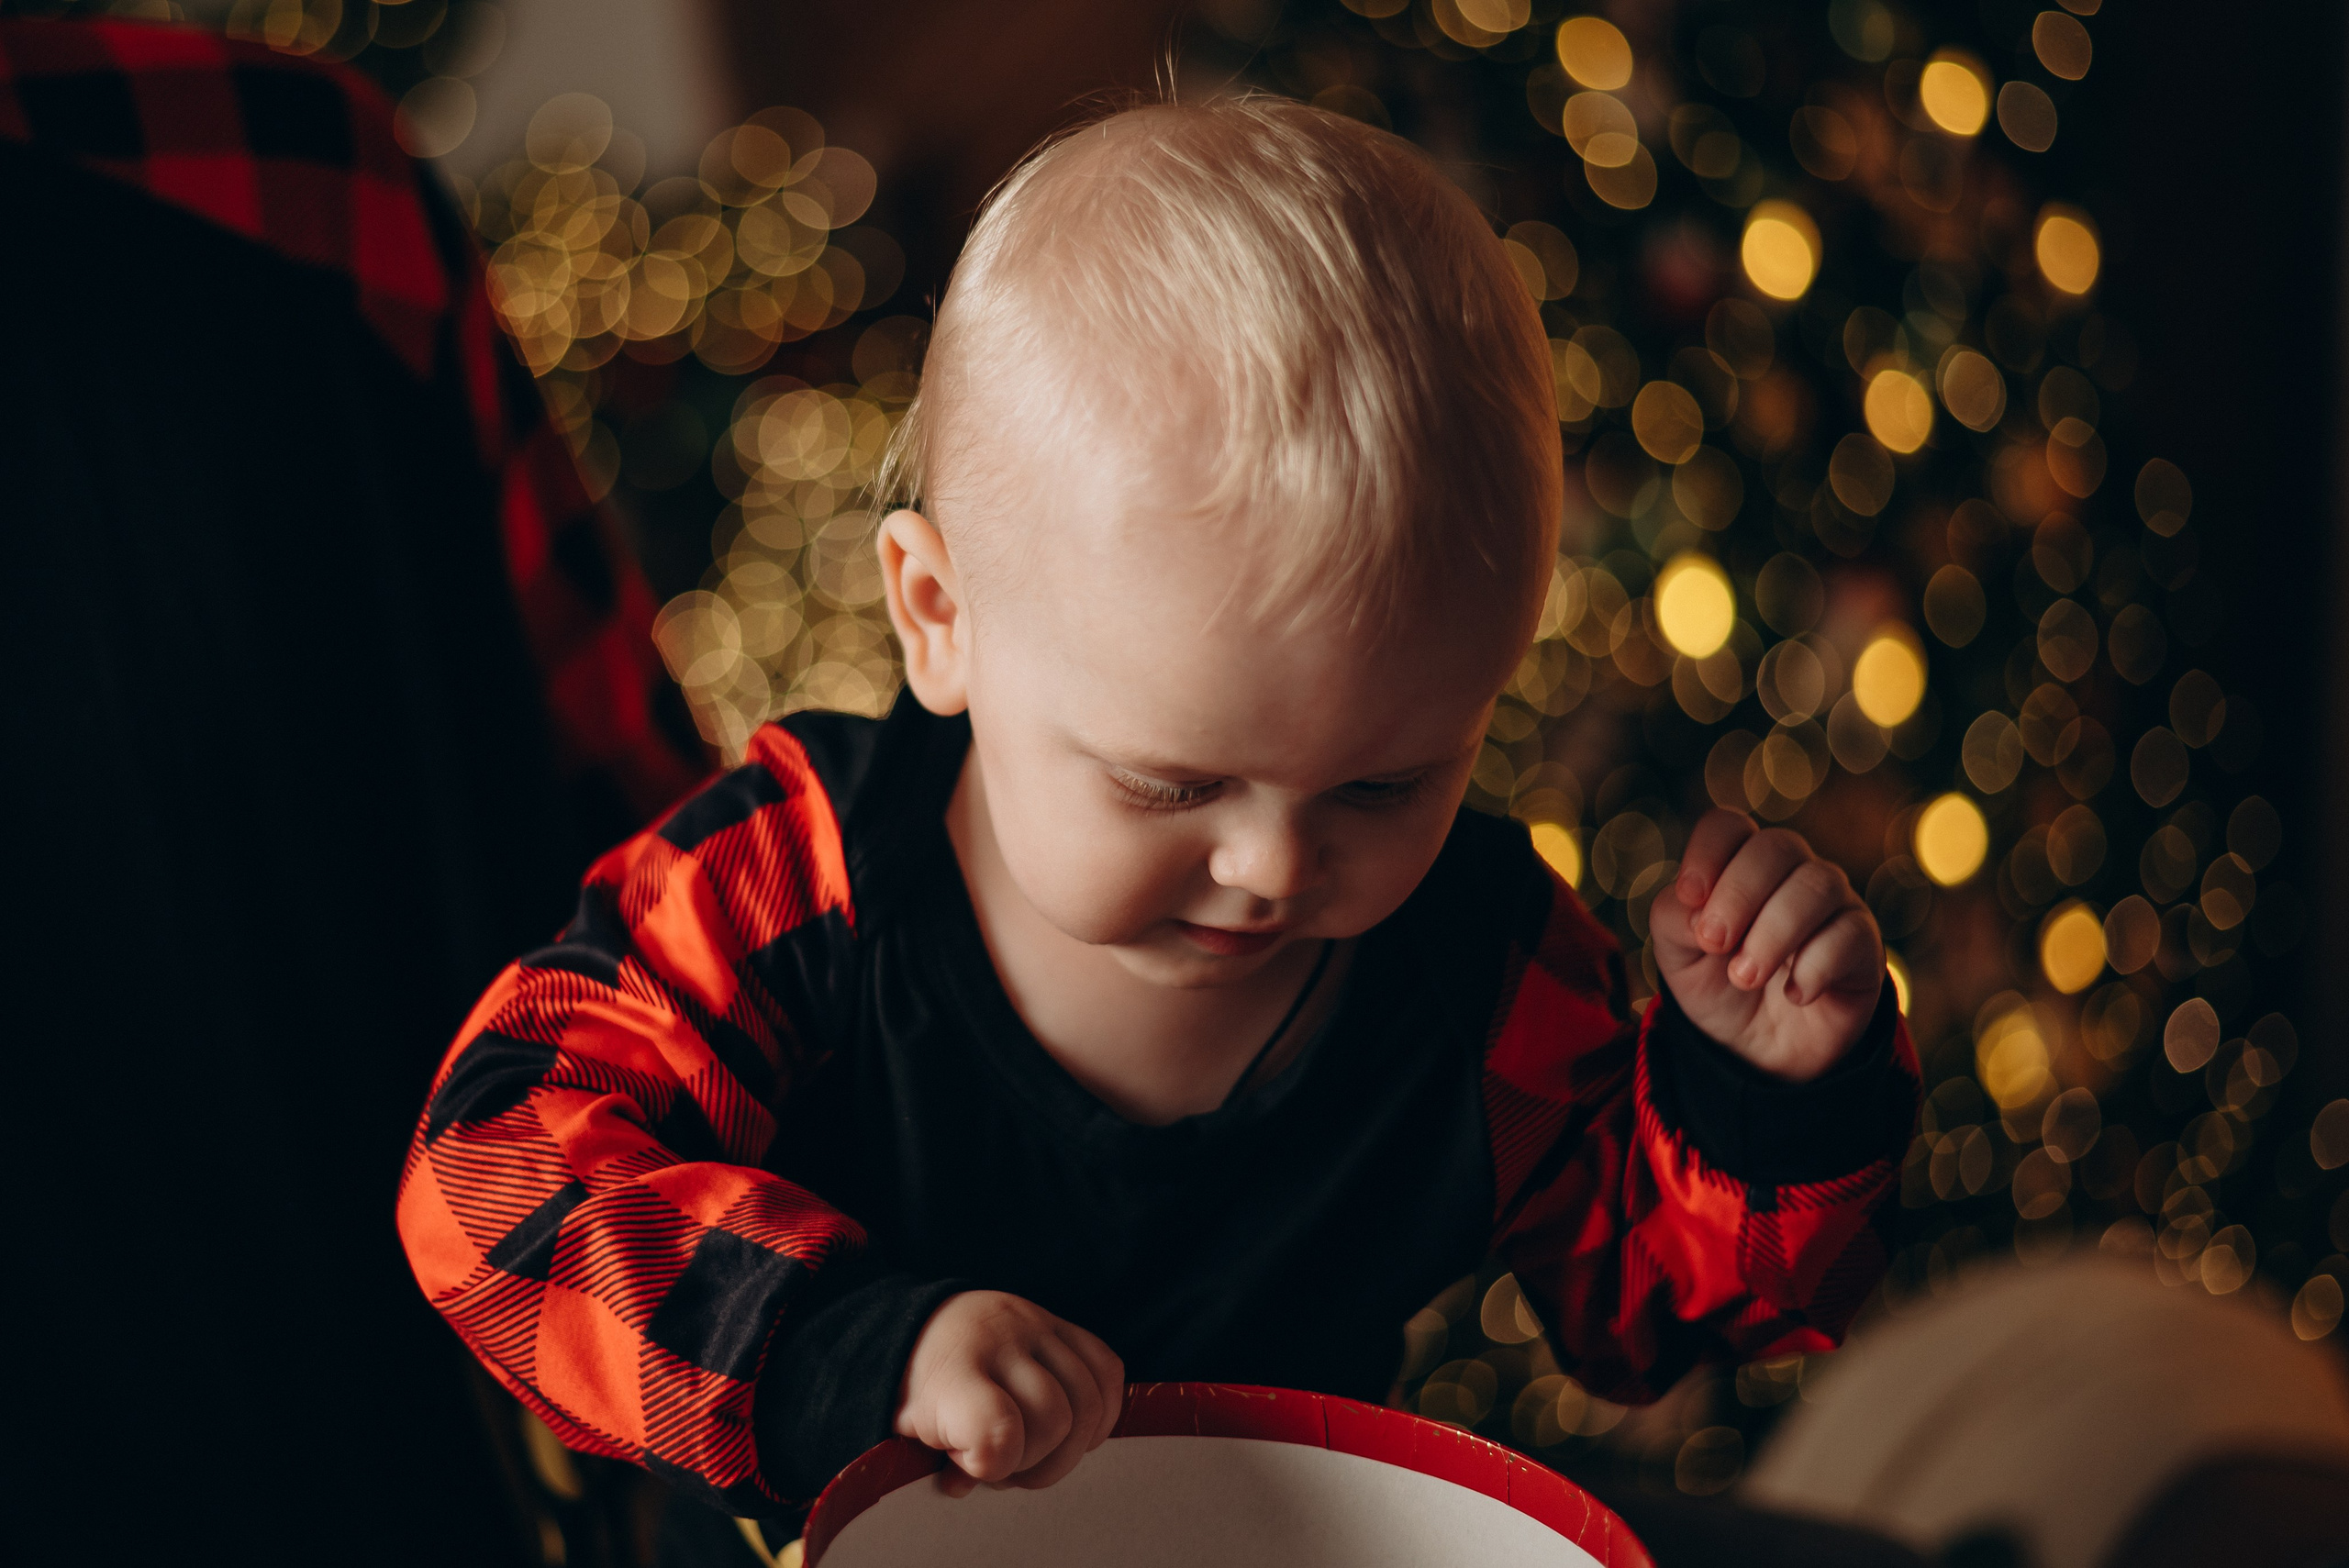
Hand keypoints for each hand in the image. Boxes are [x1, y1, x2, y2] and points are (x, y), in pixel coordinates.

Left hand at [894, 1290, 1124, 1496]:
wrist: (927, 1326)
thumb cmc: (924, 1389)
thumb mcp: (915, 1429)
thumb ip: (946, 1462)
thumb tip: (969, 1483)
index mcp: (952, 1373)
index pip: (994, 1426)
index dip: (997, 1465)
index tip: (980, 1470)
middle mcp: (999, 1341)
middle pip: (1054, 1419)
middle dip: (1036, 1464)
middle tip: (1008, 1467)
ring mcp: (1036, 1326)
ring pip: (1088, 1401)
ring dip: (1071, 1447)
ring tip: (1040, 1452)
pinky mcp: (1063, 1323)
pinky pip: (1108, 1369)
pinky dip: (1102, 1413)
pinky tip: (1075, 1431)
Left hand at [1650, 810, 1883, 1082]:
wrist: (1757, 1049)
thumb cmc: (1716, 984)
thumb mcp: (1677, 954)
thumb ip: (1674, 918)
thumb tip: (1697, 904)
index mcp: (1739, 864)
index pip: (1728, 826)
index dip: (1707, 851)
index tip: (1688, 896)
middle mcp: (1791, 873)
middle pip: (1777, 846)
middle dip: (1738, 894)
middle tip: (1715, 943)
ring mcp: (1833, 904)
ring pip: (1817, 885)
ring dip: (1773, 934)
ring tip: (1744, 977)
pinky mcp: (1863, 945)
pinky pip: (1850, 935)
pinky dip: (1814, 967)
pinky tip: (1793, 995)